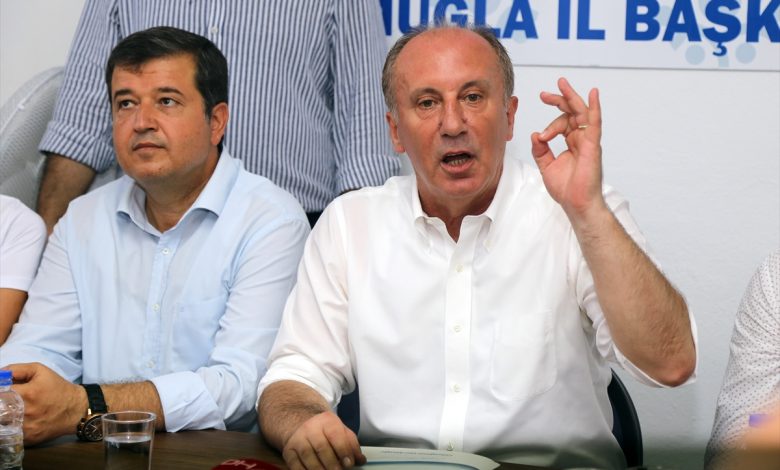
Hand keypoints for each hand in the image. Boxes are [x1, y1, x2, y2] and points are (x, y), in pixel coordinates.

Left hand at [7, 362, 85, 444]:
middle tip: (7, 401)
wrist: (75, 410)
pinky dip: (10, 426)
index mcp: (27, 394)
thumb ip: (16, 369)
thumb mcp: (40, 371)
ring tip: (13, 410)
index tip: (4, 391)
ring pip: (3, 422)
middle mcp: (24, 412)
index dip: (0, 391)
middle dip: (1, 404)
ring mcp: (25, 428)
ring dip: (4, 415)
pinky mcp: (27, 438)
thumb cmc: (57, 388)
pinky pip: (10, 433)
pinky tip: (18, 420)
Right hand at [281, 411, 364, 469]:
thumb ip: (352, 445)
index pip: (336, 436)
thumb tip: (360, 460)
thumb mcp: (341, 431)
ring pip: (307, 456)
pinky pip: (295, 464)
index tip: (349, 464)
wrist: (301, 424)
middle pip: (321, 448)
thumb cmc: (326, 431)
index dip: (343, 451)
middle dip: (332, 464)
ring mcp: (298, 439)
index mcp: (327, 421)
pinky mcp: (288, 450)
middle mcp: (310, 428)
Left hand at [530, 77, 604, 220]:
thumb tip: (535, 135)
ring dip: (571, 97)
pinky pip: (594, 123)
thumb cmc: (566, 189)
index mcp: (572, 143)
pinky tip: (593, 94)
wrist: (576, 203)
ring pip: (581, 113)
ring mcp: (588, 141)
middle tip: (543, 95)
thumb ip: (540, 150)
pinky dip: (594, 107)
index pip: (563, 122)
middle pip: (572, 112)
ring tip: (561, 84)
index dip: (550, 123)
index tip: (540, 135)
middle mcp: (581, 139)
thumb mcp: (546, 166)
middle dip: (558, 100)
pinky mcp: (592, 145)